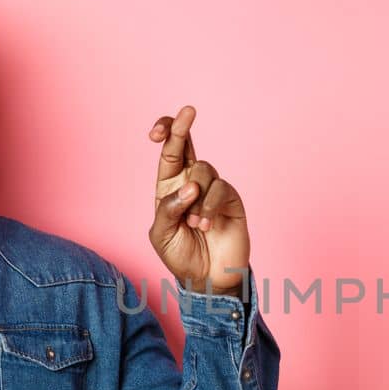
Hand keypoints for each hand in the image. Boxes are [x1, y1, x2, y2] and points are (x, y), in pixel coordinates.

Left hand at [148, 105, 249, 295]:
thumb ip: (168, 209)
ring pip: (204, 170)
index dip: (166, 134)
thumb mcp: (162, 234)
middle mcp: (191, 182)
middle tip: (188, 111)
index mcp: (170, 186)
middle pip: (187, 146)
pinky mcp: (230, 199)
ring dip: (196, 196)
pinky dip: (209, 207)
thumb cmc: (181, 255)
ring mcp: (212, 189)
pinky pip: (220, 189)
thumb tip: (189, 188)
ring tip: (194, 224)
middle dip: (183, 127)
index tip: (157, 131)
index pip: (168, 152)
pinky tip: (205, 226)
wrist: (208, 278)